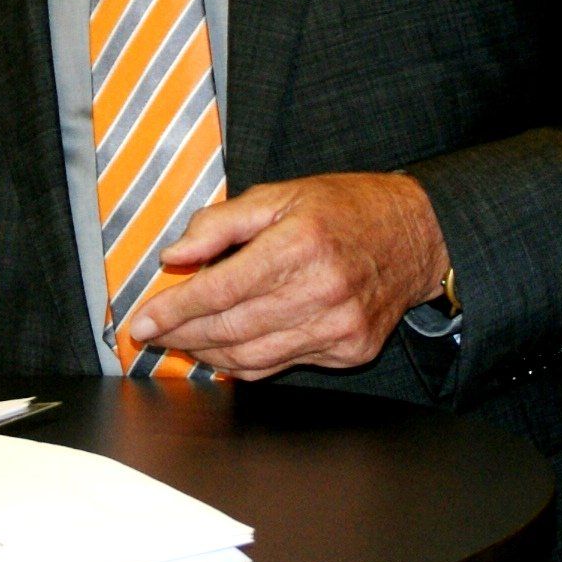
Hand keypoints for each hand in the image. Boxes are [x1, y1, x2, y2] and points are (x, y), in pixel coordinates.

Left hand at [121, 173, 448, 380]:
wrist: (418, 235)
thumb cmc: (346, 209)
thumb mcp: (279, 195)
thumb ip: (221, 224)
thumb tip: (175, 255)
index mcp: (299, 244)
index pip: (219, 289)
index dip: (173, 309)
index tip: (143, 320)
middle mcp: (321, 290)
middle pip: (229, 328)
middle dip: (181, 335)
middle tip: (152, 333)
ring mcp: (338, 326)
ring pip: (251, 356)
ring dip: (207, 353)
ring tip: (182, 342)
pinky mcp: (349, 349)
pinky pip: (280, 366)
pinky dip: (244, 364)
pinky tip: (223, 352)